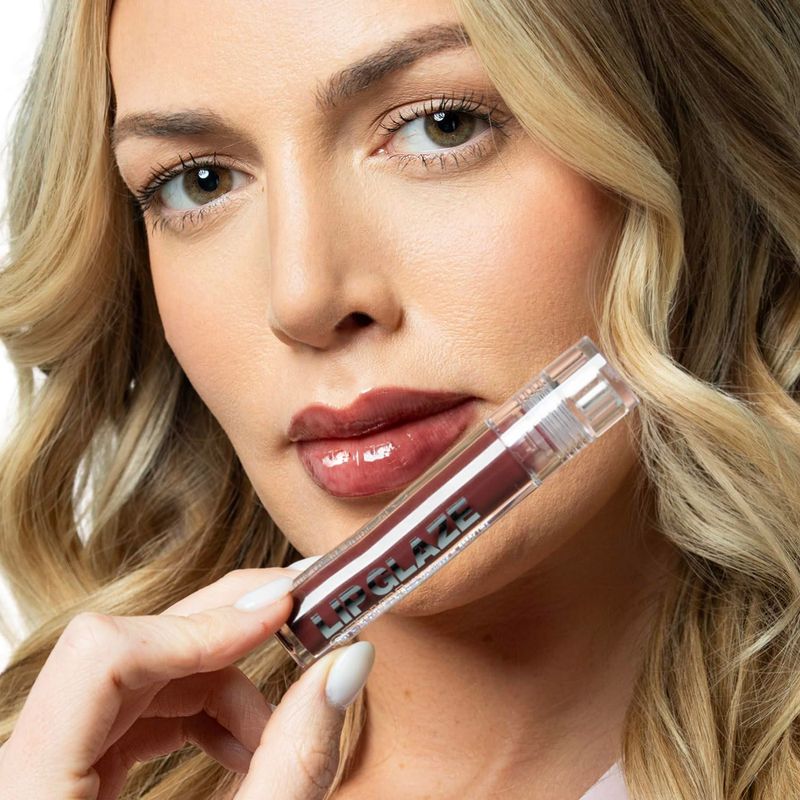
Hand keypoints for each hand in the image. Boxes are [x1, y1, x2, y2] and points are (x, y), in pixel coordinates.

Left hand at [0, 564, 375, 799]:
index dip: (199, 625)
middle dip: (227, 645)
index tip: (283, 612)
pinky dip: (201, 712)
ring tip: (276, 735)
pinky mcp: (70, 773)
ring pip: (139, 675)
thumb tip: (347, 665)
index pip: (101, 658)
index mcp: (33, 795)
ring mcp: (43, 770)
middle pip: (127, 654)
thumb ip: (294, 761)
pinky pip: (137, 710)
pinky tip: (243, 746)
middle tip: (305, 629)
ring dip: (222, 685)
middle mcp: (23, 771)